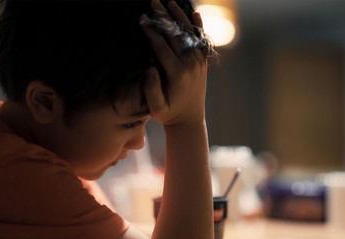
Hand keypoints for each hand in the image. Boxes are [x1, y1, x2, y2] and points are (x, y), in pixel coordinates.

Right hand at [140, 0, 207, 125]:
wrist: (189, 120)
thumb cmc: (169, 114)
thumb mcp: (156, 108)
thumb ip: (151, 90)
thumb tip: (150, 68)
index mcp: (177, 73)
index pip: (162, 46)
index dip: (151, 31)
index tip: (142, 19)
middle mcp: (191, 65)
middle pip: (176, 35)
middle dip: (163, 17)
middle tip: (153, 2)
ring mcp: (199, 63)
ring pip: (189, 34)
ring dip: (179, 17)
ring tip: (169, 2)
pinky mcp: (203, 63)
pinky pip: (201, 41)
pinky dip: (198, 27)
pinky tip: (195, 14)